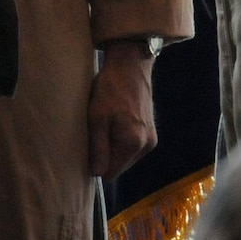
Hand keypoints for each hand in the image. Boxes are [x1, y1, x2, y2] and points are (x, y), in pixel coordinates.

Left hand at [87, 41, 157, 177]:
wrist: (130, 65)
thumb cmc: (110, 88)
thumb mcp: (97, 116)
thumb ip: (98, 147)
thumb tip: (97, 174)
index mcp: (134, 143)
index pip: (111, 172)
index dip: (97, 162)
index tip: (89, 144)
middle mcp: (147, 145)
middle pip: (119, 165)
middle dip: (105, 153)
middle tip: (97, 129)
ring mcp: (151, 138)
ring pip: (124, 156)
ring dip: (112, 145)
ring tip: (106, 123)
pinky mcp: (151, 131)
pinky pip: (131, 146)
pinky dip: (120, 138)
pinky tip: (115, 121)